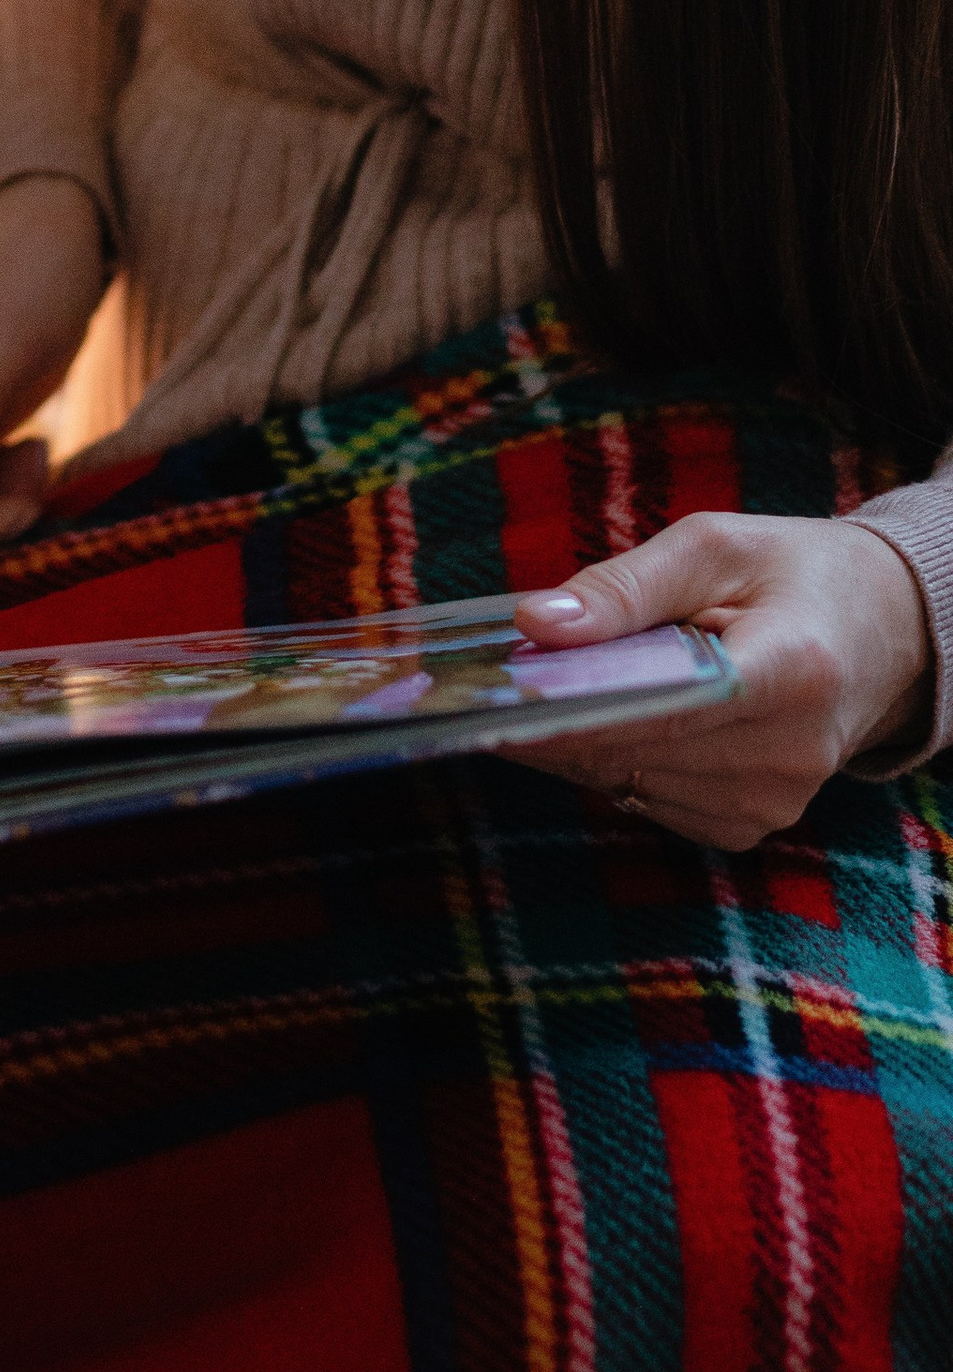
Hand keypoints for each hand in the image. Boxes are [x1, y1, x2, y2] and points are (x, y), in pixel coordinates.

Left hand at [505, 512, 934, 849]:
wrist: (879, 634)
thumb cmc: (790, 576)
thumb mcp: (715, 547)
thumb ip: (625, 586)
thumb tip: (536, 625)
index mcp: (793, 667)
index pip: (670, 703)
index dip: (581, 700)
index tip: (506, 684)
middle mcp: (791, 750)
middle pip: (637, 748)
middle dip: (556, 713)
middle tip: (492, 677)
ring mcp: (774, 799)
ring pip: (630, 780)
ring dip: (574, 739)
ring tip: (544, 687)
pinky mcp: (750, 825)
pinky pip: (648, 801)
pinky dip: (610, 761)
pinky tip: (603, 719)